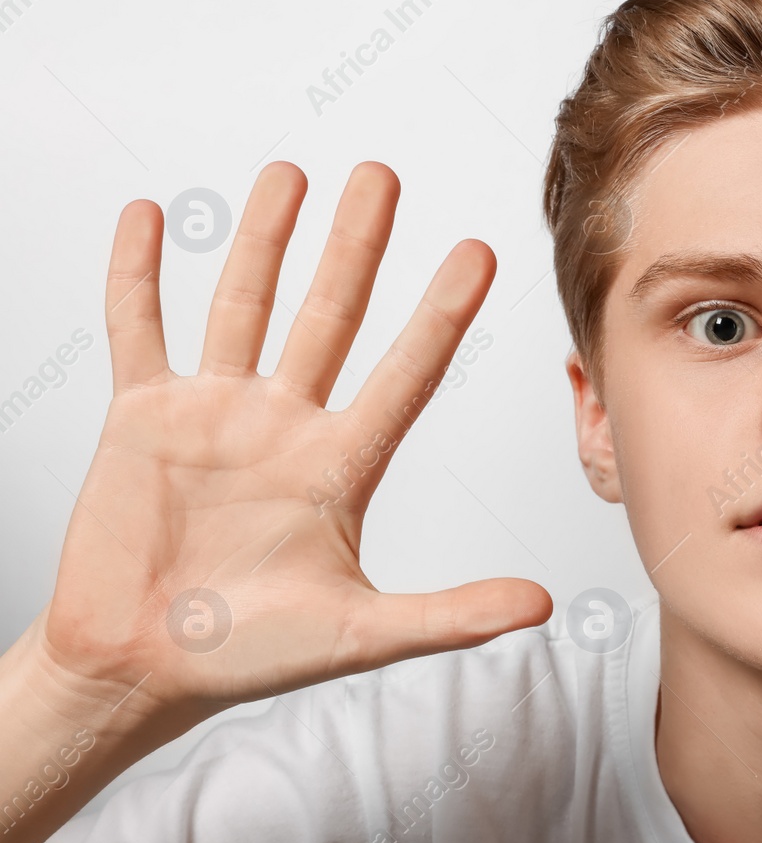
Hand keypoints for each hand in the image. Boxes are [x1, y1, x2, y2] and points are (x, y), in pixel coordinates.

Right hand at [36, 161, 551, 727]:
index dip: (441, 314)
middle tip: (384, 175)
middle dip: (356, 245)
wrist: (137, 671)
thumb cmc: (247, 657)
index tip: (477, 251)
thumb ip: (450, 616)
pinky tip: (150, 215)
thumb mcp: (360, 635)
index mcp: (339, 466)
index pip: (404, 373)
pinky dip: (139, 273)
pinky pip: (138, 328)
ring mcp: (214, 414)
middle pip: (330, 316)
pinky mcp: (142, 417)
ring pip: (244, 304)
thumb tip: (543, 606)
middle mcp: (284, 425)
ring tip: (293, 171)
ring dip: (265, 238)